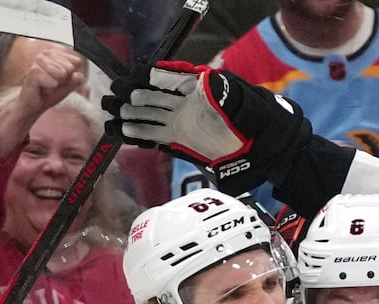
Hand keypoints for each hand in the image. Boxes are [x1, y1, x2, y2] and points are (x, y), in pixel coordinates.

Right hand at [0, 46, 87, 152]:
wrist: (32, 106)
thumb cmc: (48, 93)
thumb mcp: (67, 87)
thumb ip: (75, 80)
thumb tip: (79, 75)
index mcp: (55, 54)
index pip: (75, 61)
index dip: (72, 75)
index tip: (60, 80)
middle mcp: (46, 54)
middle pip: (70, 67)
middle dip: (64, 80)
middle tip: (52, 84)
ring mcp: (38, 61)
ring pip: (61, 73)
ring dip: (57, 84)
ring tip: (48, 86)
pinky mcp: (34, 71)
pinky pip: (53, 81)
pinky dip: (51, 89)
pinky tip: (43, 89)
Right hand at [104, 61, 311, 190]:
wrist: (269, 148)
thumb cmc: (258, 119)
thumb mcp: (244, 101)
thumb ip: (224, 92)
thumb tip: (206, 81)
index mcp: (197, 89)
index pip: (165, 79)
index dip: (146, 79)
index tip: (131, 82)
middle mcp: (185, 104)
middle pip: (151, 97)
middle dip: (130, 97)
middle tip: (111, 98)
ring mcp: (181, 123)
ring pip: (148, 117)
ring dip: (128, 117)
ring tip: (109, 118)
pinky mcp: (181, 142)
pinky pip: (154, 137)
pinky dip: (138, 136)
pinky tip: (121, 135)